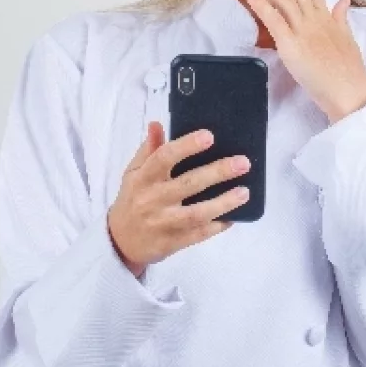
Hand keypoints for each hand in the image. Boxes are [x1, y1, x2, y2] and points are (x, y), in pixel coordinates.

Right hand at [107, 121, 251, 276]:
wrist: (120, 241)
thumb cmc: (132, 199)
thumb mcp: (134, 172)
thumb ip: (149, 149)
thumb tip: (157, 124)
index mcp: (143, 178)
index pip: (164, 158)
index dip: (187, 146)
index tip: (209, 136)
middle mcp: (152, 200)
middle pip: (187, 184)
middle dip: (217, 173)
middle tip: (243, 163)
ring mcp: (163, 223)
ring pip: (196, 213)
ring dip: (223, 203)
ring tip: (245, 192)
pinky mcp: (172, 242)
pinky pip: (198, 234)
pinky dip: (217, 226)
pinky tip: (234, 217)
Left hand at [244, 0, 365, 122]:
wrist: (351, 93)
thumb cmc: (348, 70)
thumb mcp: (347, 39)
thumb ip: (340, 18)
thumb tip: (341, 1)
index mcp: (326, 16)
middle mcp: (315, 18)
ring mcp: (304, 30)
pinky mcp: (293, 46)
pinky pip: (276, 22)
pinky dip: (262, 6)